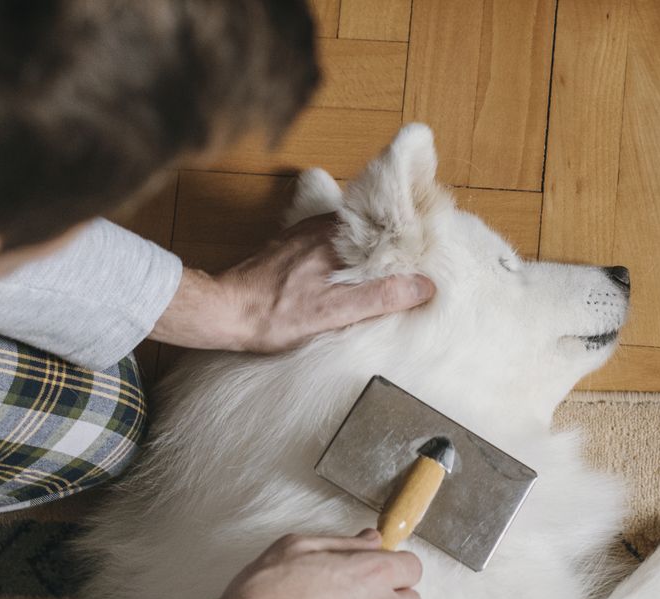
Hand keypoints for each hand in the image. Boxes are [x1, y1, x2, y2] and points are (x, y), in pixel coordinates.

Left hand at [150, 215, 434, 352]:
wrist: (224, 312)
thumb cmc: (275, 315)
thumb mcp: (334, 312)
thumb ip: (379, 296)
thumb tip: (423, 285)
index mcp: (337, 239)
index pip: (388, 221)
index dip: (413, 229)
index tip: (435, 241)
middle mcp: (322, 228)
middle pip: (372, 224)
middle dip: (396, 236)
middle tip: (421, 251)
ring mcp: (305, 234)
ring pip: (352, 232)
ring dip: (372, 243)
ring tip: (395, 261)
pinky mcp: (292, 246)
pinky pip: (331, 239)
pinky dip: (349, 250)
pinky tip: (353, 268)